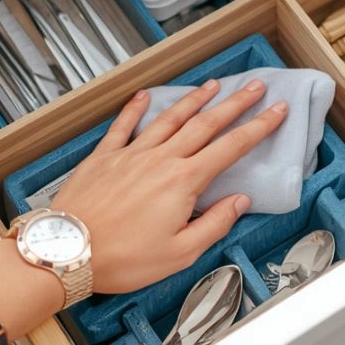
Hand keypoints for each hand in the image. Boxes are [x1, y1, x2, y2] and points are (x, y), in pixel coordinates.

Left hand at [53, 77, 287, 292]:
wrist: (68, 251)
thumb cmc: (122, 258)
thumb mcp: (180, 253)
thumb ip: (214, 224)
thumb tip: (238, 202)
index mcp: (183, 182)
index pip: (231, 148)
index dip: (258, 127)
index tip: (276, 111)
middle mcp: (161, 160)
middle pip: (206, 124)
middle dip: (235, 104)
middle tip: (254, 87)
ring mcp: (132, 154)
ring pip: (170, 118)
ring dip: (194, 99)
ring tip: (212, 85)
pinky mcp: (104, 157)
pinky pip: (124, 125)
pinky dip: (136, 108)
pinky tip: (144, 96)